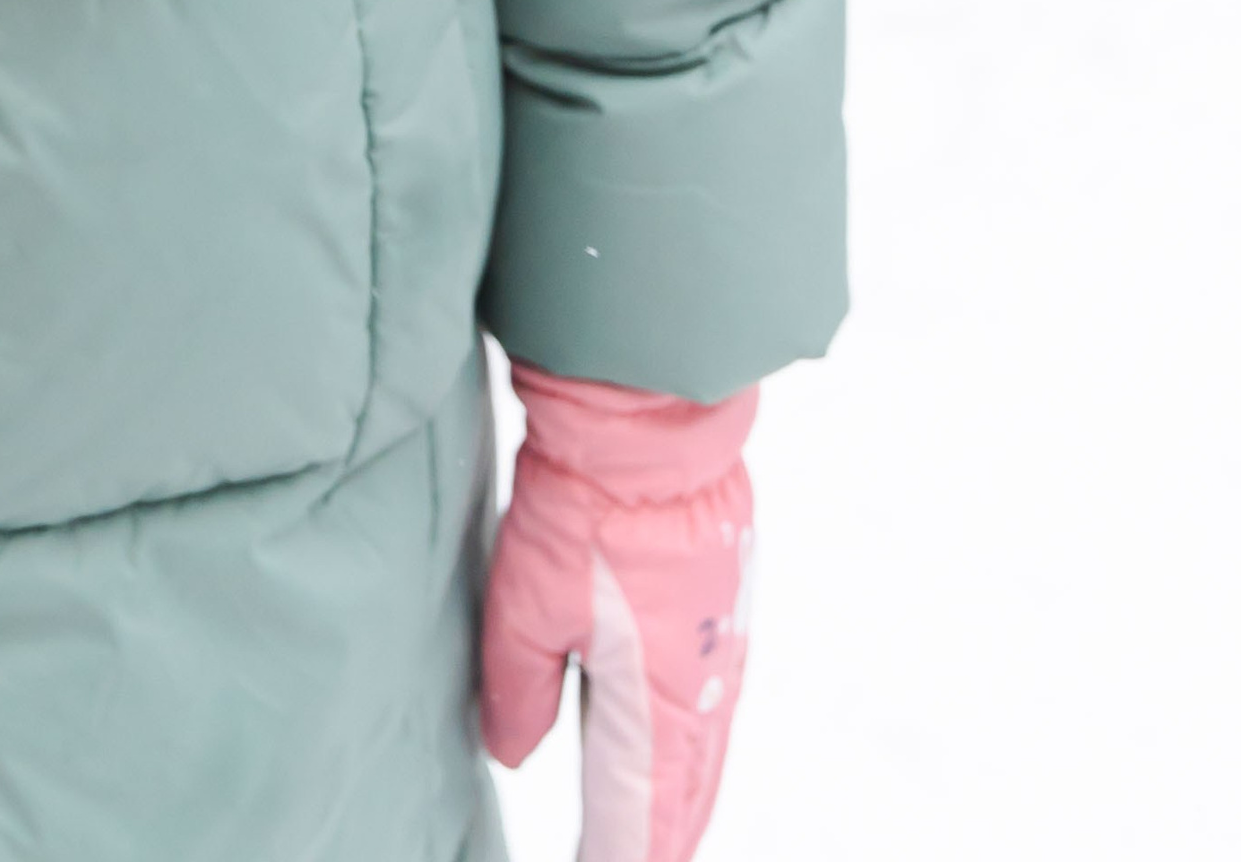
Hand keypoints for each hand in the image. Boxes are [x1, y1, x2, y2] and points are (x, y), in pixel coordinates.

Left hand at [482, 365, 758, 861]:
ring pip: (706, 753)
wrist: (652, 423)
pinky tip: (678, 744)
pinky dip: (696, 747)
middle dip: (659, 842)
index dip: (614, 859)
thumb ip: (517, 690)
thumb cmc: (585, 510)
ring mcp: (724, 648)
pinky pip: (715, 704)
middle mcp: (705, 691)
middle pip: (686, 798)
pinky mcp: (727, 607)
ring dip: (681, 800)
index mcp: (657, 706)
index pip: (636, 819)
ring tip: (657, 834)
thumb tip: (513, 753)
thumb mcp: (523, 605)